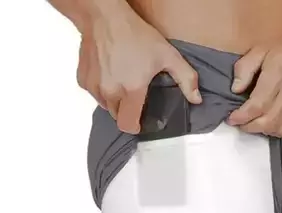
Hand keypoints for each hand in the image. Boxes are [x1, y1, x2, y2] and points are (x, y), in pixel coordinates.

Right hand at [76, 4, 201, 133]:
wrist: (103, 16)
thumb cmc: (135, 34)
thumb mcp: (168, 55)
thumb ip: (186, 79)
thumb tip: (197, 99)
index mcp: (131, 90)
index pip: (128, 125)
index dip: (135, 126)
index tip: (140, 121)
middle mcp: (110, 92)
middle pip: (118, 116)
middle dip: (127, 110)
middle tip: (135, 95)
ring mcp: (94, 87)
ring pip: (106, 106)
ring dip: (115, 100)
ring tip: (123, 82)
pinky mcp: (83, 79)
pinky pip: (95, 94)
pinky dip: (102, 90)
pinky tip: (111, 74)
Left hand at [227, 32, 281, 137]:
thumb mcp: (262, 50)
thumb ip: (245, 68)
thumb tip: (235, 89)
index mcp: (275, 80)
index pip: (255, 107)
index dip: (240, 117)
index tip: (230, 119)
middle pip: (263, 123)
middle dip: (247, 126)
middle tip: (238, 122)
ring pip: (274, 129)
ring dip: (259, 130)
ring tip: (251, 123)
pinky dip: (272, 131)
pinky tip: (266, 125)